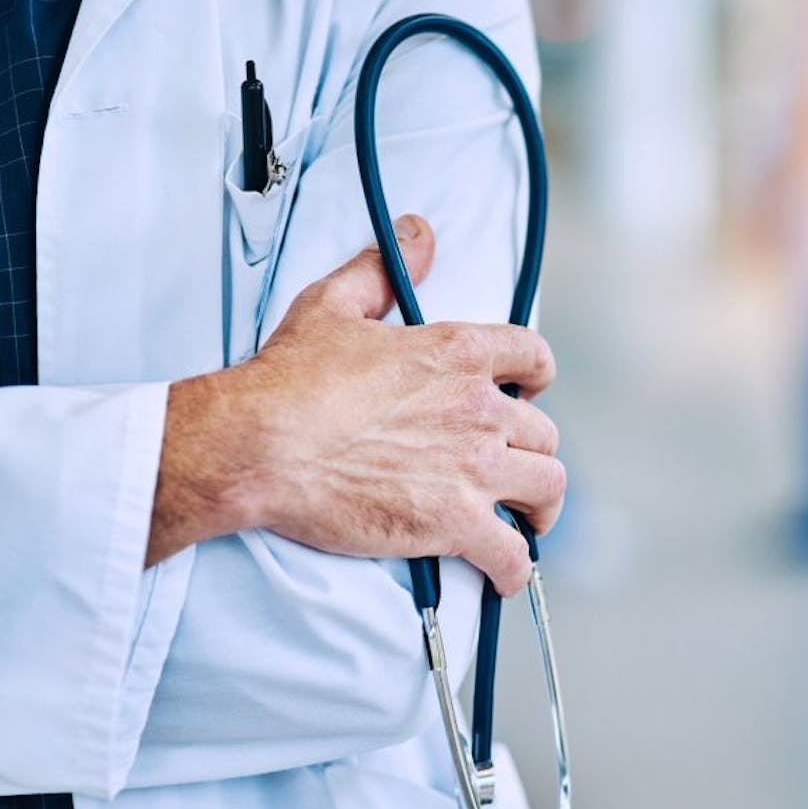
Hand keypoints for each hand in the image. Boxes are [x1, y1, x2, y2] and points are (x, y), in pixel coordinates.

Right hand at [148, 214, 564, 595]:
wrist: (261, 444)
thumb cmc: (288, 380)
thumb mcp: (335, 304)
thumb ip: (384, 269)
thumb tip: (418, 233)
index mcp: (458, 353)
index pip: (533, 358)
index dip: (537, 378)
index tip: (531, 393)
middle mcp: (480, 408)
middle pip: (543, 433)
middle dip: (532, 451)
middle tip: (514, 468)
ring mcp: (473, 467)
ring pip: (546, 488)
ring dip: (541, 508)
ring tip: (528, 520)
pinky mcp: (454, 522)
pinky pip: (512, 553)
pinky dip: (515, 568)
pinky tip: (506, 575)